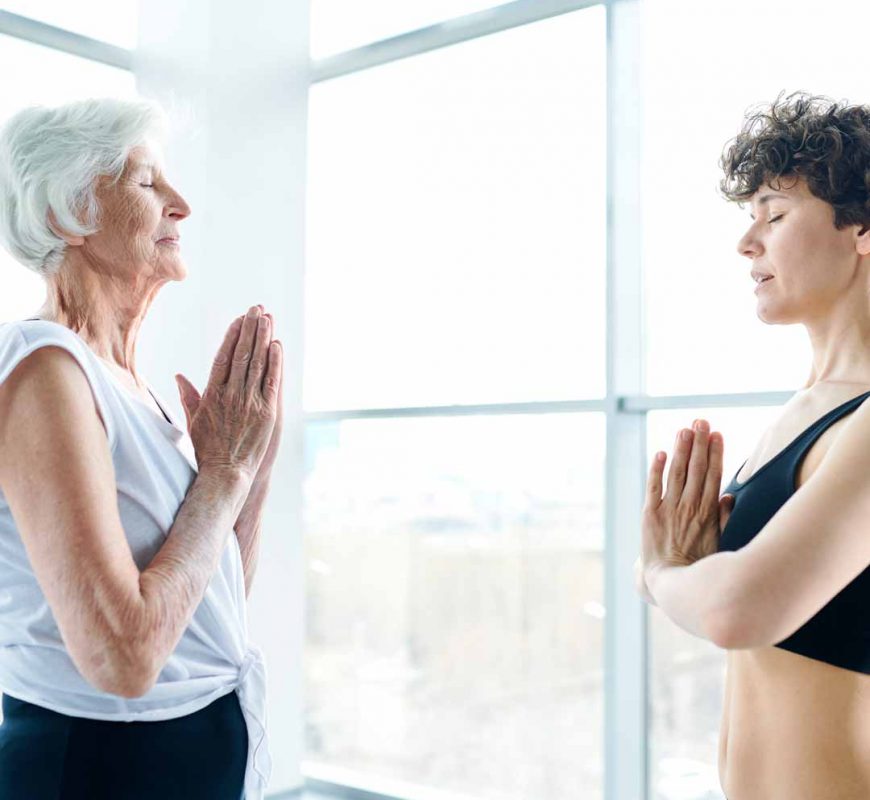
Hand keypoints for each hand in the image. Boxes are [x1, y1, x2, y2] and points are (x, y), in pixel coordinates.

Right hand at [173, 305, 280, 480]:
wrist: (225, 474)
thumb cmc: (208, 450)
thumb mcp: (193, 421)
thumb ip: (189, 397)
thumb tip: (179, 376)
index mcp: (212, 395)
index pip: (222, 358)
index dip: (231, 337)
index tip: (238, 320)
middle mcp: (231, 395)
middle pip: (241, 355)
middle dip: (249, 329)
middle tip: (256, 309)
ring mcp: (250, 403)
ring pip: (257, 364)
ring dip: (263, 339)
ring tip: (267, 319)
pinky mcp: (267, 413)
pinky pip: (272, 382)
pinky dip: (275, 362)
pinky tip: (277, 345)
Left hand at [639, 419, 734, 586]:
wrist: (670, 581)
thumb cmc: (697, 564)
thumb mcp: (719, 542)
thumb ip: (724, 518)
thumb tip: (729, 495)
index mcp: (709, 512)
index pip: (713, 475)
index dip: (715, 453)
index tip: (717, 434)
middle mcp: (690, 506)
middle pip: (696, 468)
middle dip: (699, 443)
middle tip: (701, 421)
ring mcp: (669, 508)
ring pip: (677, 472)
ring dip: (681, 450)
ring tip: (685, 430)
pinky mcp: (650, 513)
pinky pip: (654, 486)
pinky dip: (657, 469)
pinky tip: (662, 453)